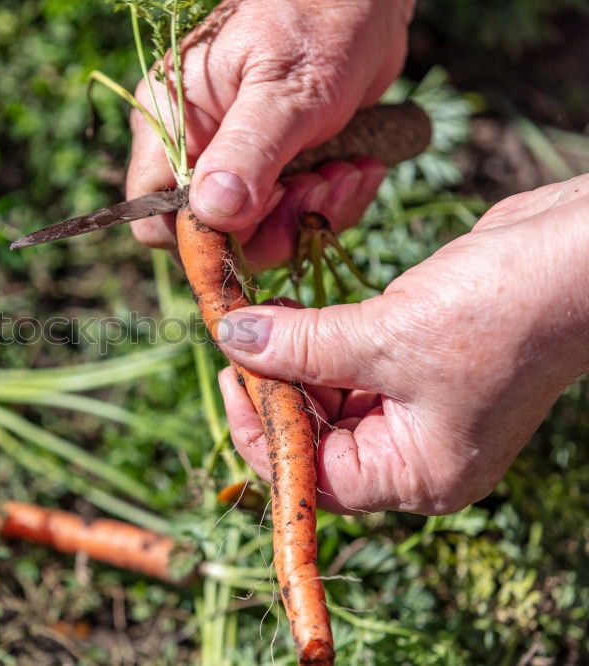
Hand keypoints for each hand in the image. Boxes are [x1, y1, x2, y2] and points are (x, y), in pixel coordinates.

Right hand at [128, 0, 413, 268]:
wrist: (369, 0)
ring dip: (312, 214)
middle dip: (273, 228)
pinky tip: (358, 167)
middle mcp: (196, 151)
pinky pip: (295, 219)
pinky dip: (332, 204)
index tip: (257, 221)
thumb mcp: (286, 88)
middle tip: (319, 189)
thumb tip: (211, 213)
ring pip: (260, 234)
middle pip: (213, 236)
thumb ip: (247, 151)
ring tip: (347, 170)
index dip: (200, 237)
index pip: (154, 215)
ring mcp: (238, 166)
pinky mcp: (278, 174)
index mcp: (170, 124)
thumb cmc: (320, 21)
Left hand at [216, 174, 588, 514]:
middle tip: (238, 340)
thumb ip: (299, 345)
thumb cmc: (500, 310)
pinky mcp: (420, 365)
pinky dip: (318, 342)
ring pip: (328, 398)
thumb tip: (231, 339)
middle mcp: (418, 452)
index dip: (264, 433)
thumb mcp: (385, 335)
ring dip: (291, 361)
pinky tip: (294, 312)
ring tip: (260, 319)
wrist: (580, 252)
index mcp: (419, 474)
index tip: (231, 379)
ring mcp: (421, 408)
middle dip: (274, 391)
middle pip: (317, 439)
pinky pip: (351, 365)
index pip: (314, 478)